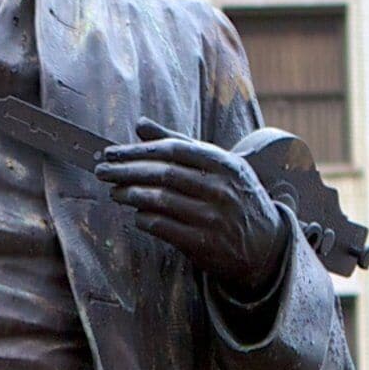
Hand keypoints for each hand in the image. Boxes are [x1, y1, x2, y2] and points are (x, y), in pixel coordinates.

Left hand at [95, 121, 290, 294]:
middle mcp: (221, 189)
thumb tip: (141, 124)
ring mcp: (213, 218)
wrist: (265, 245)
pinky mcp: (204, 244)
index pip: (174, 150)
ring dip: (131, 195)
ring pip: (161, 201)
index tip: (113, 152)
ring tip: (114, 192)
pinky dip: (145, 219)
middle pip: (164, 174)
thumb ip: (180, 143)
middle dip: (127, 171)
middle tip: (103, 171)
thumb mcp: (218, 166)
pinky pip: (165, 227)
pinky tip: (136, 215)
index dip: (139, 150)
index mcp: (224, 163)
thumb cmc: (236, 198)